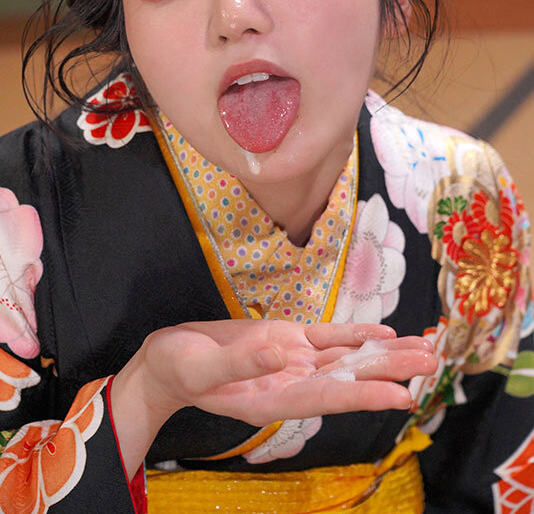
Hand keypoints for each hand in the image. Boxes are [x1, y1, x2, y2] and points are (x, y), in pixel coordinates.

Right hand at [139, 319, 436, 425]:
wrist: (167, 360)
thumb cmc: (176, 368)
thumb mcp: (200, 366)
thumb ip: (240, 362)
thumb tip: (282, 352)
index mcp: (272, 398)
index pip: (328, 399)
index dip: (365, 398)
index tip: (403, 396)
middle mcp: (290, 382)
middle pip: (348, 379)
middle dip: (389, 372)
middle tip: (431, 363)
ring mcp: (291, 361)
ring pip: (345, 358)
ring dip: (382, 354)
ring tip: (422, 348)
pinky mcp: (285, 339)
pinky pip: (327, 338)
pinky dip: (354, 336)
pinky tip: (382, 333)